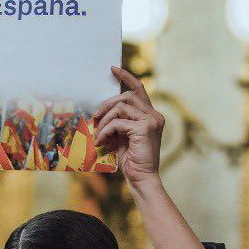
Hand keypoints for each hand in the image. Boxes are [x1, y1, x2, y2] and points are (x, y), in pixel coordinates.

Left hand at [94, 65, 163, 186]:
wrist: (142, 179)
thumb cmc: (131, 161)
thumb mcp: (123, 136)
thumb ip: (118, 122)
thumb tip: (101, 112)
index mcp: (150, 115)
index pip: (139, 89)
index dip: (126, 77)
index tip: (113, 69)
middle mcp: (154, 115)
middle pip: (127, 96)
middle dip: (107, 104)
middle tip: (94, 117)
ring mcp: (151, 121)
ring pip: (121, 107)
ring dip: (104, 120)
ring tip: (97, 133)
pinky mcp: (145, 128)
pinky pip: (117, 122)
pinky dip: (105, 131)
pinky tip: (100, 142)